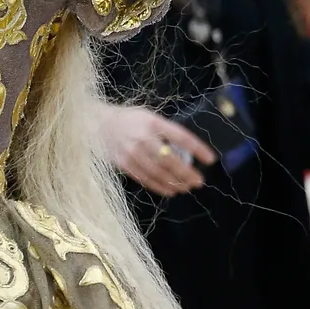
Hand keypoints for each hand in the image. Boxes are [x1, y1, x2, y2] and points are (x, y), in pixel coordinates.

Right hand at [99, 103, 215, 196]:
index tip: (211, 159)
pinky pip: (145, 179)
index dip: (197, 149)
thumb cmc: (130, 120)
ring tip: (187, 188)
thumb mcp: (149, 117)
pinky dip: (160, 187)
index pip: (181, 137)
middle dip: (187, 173)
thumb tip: (188, 151)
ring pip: (158, 173)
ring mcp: (132, 152)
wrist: (98, 125)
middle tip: (199, 181)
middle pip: (170, 159)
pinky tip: (171, 191)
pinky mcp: (124, 164)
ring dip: (175, 182)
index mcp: (153, 122)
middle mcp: (143, 138)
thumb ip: (166, 131)